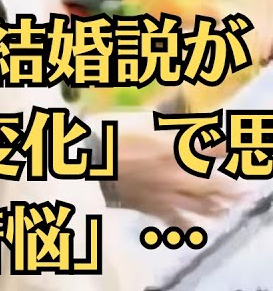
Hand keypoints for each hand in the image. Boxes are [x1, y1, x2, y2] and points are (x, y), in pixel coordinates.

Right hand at [112, 114, 244, 226]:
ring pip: (204, 206)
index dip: (227, 148)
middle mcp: (179, 174)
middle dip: (232, 187)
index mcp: (177, 148)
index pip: (214, 149)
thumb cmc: (110, 134)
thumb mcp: (140, 118)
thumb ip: (167, 117)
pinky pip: (178, 222)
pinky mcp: (154, 208)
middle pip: (217, 185)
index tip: (232, 148)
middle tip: (244, 190)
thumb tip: (181, 102)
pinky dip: (189, 225)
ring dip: (220, 206)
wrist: (85, 161)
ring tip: (225, 206)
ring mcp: (168, 193)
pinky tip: (195, 226)